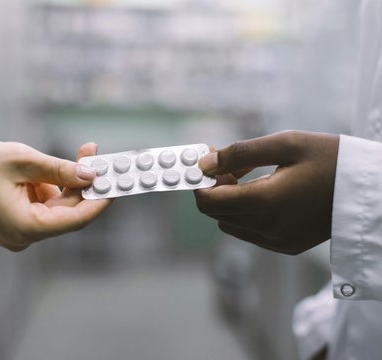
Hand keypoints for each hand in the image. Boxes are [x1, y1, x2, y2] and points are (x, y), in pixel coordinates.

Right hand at [0, 140, 110, 250]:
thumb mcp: (21, 160)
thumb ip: (60, 169)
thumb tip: (91, 175)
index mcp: (26, 228)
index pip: (77, 219)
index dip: (100, 199)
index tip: (118, 181)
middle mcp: (24, 236)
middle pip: (67, 210)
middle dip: (82, 182)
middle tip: (93, 153)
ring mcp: (19, 231)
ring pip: (55, 205)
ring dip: (63, 180)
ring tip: (67, 155)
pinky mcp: (14, 222)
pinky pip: (41, 204)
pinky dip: (47, 185)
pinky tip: (41, 168)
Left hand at [194, 130, 338, 254]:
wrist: (372, 190)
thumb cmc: (331, 160)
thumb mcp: (286, 144)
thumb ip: (239, 154)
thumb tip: (204, 163)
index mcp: (265, 202)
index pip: (208, 201)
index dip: (199, 181)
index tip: (205, 161)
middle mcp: (268, 228)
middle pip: (216, 213)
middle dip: (214, 188)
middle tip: (228, 164)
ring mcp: (277, 241)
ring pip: (230, 223)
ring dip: (228, 200)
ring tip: (248, 176)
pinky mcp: (286, 245)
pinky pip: (249, 231)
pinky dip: (244, 213)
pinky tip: (262, 193)